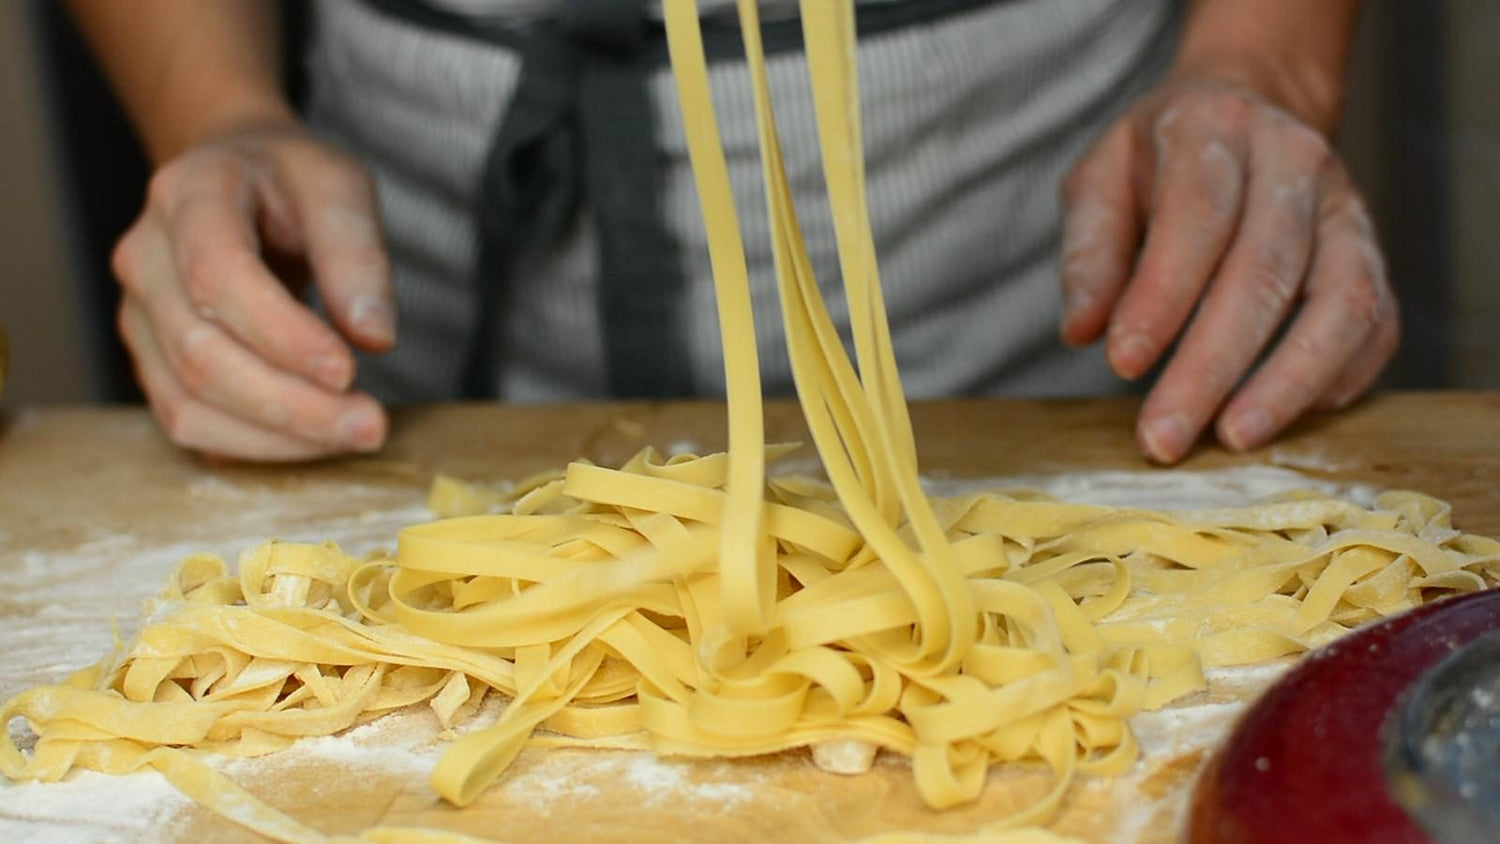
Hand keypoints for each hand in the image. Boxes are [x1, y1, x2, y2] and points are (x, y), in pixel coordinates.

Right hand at [113, 120, 394, 460]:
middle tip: (371, 425)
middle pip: (201, 353)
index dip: (282, 334)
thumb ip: (357, 254)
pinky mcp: (151, 360)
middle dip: (292, 403)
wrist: (240, 177)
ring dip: (277, 436)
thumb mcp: (339, 187)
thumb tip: (375, 336)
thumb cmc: (291, 181)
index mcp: (188, 196)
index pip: (217, 275)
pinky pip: (189, 422)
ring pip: (188, 401)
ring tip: (354, 434)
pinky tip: (315, 440)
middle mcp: (144, 257)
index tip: (350, 370)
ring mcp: (139, 315)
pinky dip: (255, 445)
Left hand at [1058, 74, 1397, 463]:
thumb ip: (1089, 253)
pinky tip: (1284, 417)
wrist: (1243, 110)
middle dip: (1212, 365)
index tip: (1123, 366)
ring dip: (1288, 382)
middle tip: (1164, 437)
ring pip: (1340, 300)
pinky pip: (1374, 323)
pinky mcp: (1372, 253)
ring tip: (1234, 440)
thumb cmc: (1157, 159)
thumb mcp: (1099, 181)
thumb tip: (1083, 331)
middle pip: (1265, 270)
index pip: (1196, 216)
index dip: (1161, 296)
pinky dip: (1337, 378)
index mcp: (1214, 128)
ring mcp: (1345, 207)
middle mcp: (1293, 160)